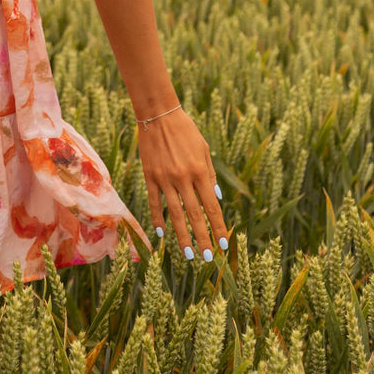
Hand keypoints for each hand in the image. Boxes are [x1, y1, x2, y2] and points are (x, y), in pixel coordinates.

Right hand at [138, 106, 228, 261]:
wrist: (159, 115)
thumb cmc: (186, 130)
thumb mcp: (204, 149)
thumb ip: (209, 175)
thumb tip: (215, 199)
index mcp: (199, 171)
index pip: (211, 206)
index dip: (218, 226)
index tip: (223, 244)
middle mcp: (183, 178)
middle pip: (195, 215)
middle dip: (203, 238)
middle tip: (207, 258)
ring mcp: (164, 179)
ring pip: (175, 214)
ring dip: (183, 236)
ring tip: (189, 254)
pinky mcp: (150, 177)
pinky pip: (155, 202)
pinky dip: (158, 219)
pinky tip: (162, 233)